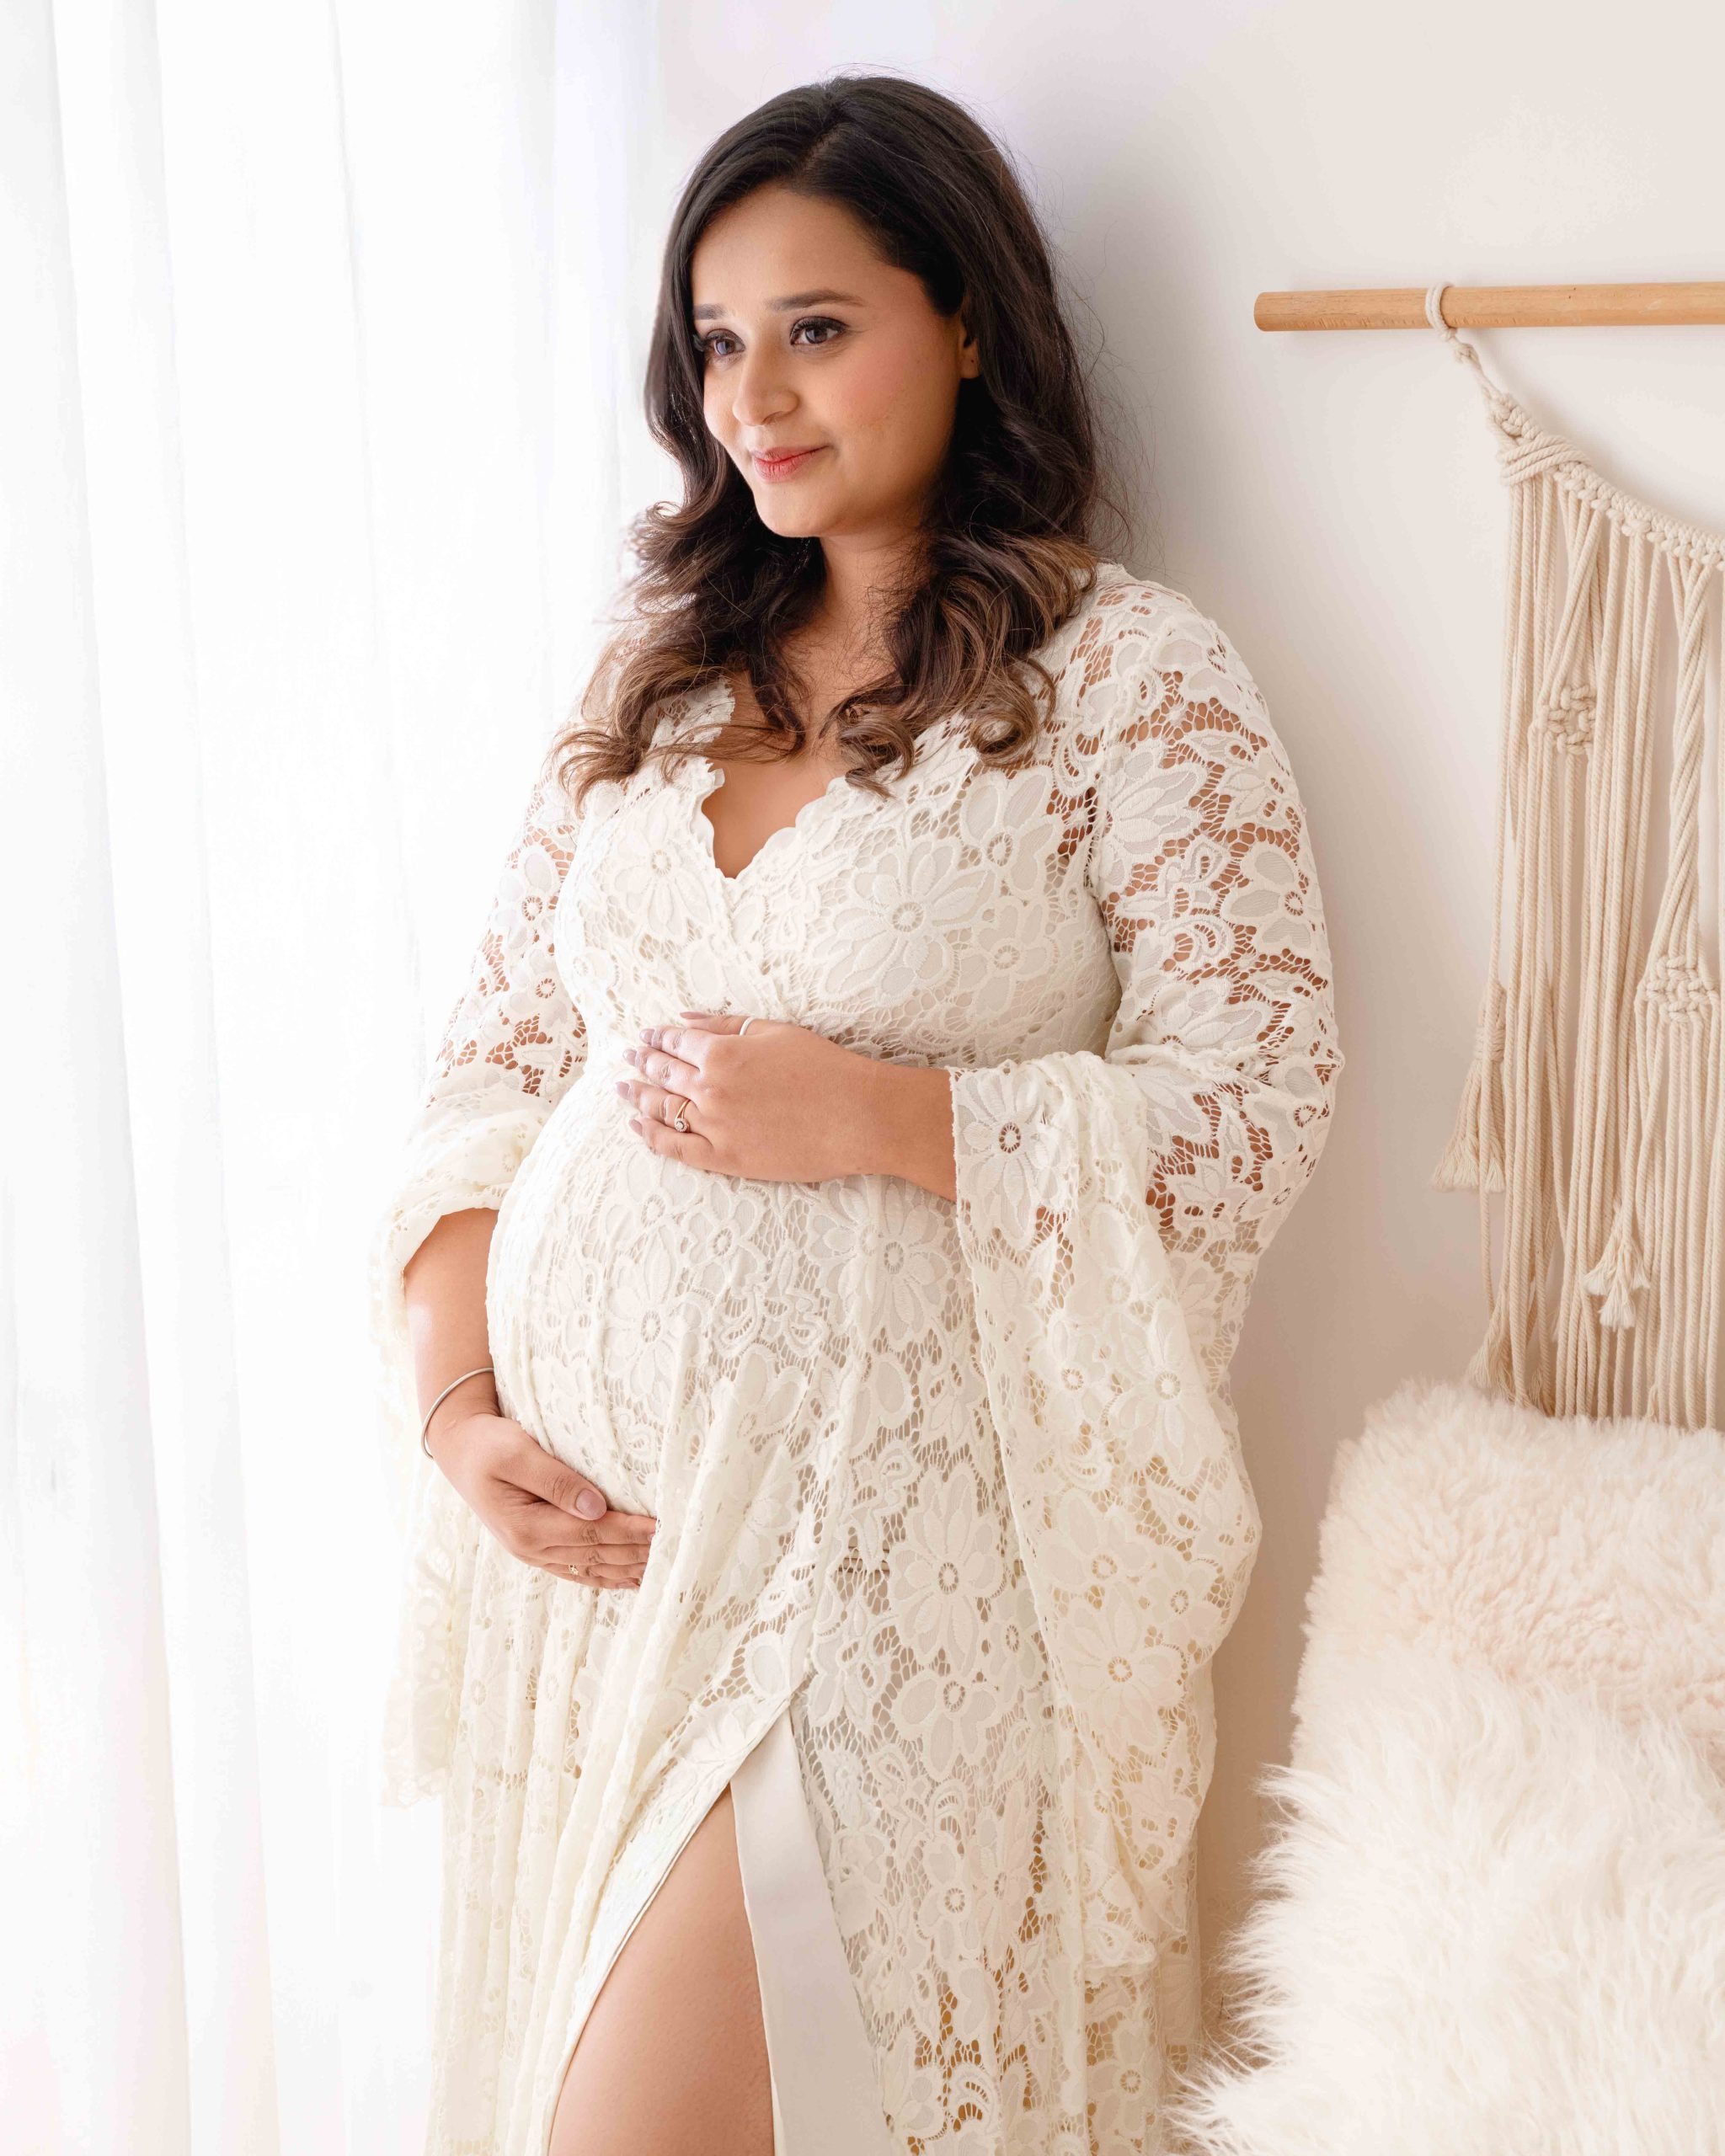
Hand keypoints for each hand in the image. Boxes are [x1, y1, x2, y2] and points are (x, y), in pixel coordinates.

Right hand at [428, 1409, 657, 1590]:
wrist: (460, 1449)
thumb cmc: (488, 1444)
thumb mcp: (517, 1452)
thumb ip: (555, 1480)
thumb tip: (596, 1507)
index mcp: (526, 1527)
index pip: (592, 1533)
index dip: (630, 1532)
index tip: (664, 1528)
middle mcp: (531, 1548)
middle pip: (598, 1554)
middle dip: (638, 1552)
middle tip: (679, 1548)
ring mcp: (534, 1553)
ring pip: (592, 1567)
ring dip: (629, 1568)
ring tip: (666, 1569)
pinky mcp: (537, 1548)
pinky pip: (579, 1570)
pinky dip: (608, 1575)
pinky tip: (632, 1578)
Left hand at [618, 1011, 888, 1182]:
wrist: (857, 1117)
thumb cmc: (824, 1068)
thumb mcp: (775, 1032)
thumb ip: (725, 1024)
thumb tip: (683, 1019)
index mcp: (722, 1053)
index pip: (675, 1042)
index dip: (657, 1037)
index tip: (645, 1036)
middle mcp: (710, 1088)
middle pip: (663, 1073)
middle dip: (642, 1062)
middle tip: (628, 1056)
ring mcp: (715, 1126)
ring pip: (663, 1108)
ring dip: (638, 1095)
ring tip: (622, 1088)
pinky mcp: (725, 1158)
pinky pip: (676, 1148)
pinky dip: (652, 1135)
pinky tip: (637, 1125)